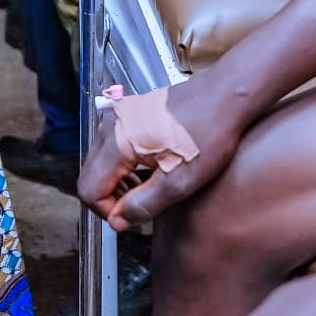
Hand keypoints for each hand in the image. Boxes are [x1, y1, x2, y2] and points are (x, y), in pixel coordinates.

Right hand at [77, 74, 244, 231]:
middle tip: (140, 209)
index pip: (89, 190)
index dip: (109, 212)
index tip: (131, 219)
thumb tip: (119, 220)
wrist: (226, 96)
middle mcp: (113, 125)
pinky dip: (125, 166)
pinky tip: (151, 173)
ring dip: (118, 183)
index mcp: (118, 142)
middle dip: (111, 199)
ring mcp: (121, 116)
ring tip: (148, 193)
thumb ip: (143, 204)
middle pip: (91, 176)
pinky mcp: (131, 113)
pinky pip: (114, 147)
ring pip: (101, 162)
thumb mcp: (179, 181)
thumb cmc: (210, 131)